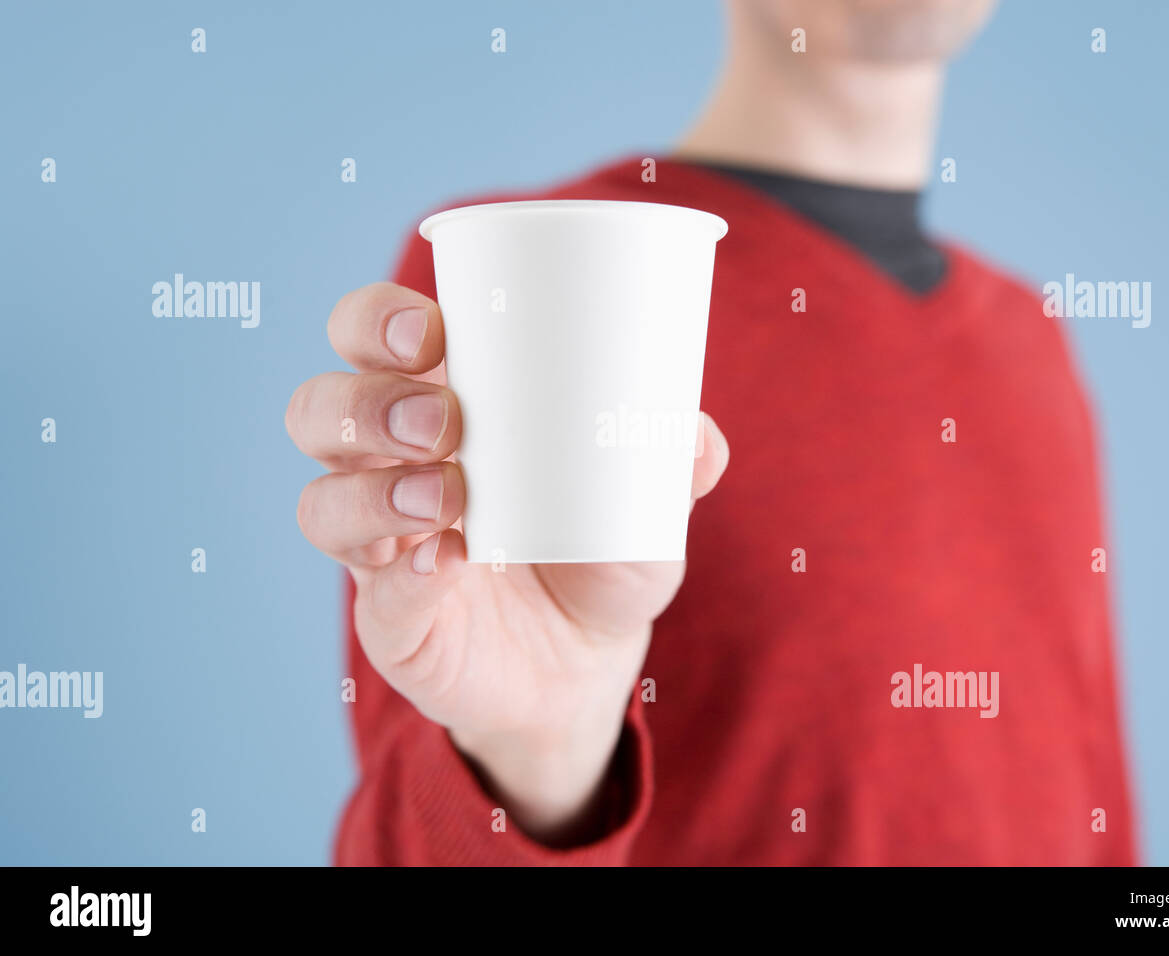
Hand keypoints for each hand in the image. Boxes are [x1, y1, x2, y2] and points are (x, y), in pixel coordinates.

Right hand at [286, 282, 728, 842]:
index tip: (433, 330)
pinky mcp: (392, 619)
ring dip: (374, 489)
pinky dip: (404, 574)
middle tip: (445, 420)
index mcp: (441, 407)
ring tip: (449, 497)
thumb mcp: (645, 503)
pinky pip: (373, 592)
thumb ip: (674, 461)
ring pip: (322, 500)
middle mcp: (391, 468)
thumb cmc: (600, 555)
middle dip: (366, 402)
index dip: (377, 322)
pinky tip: (447, 561)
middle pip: (321, 410)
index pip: (371, 340)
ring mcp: (382, 546)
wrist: (588, 665)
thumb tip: (694, 434)